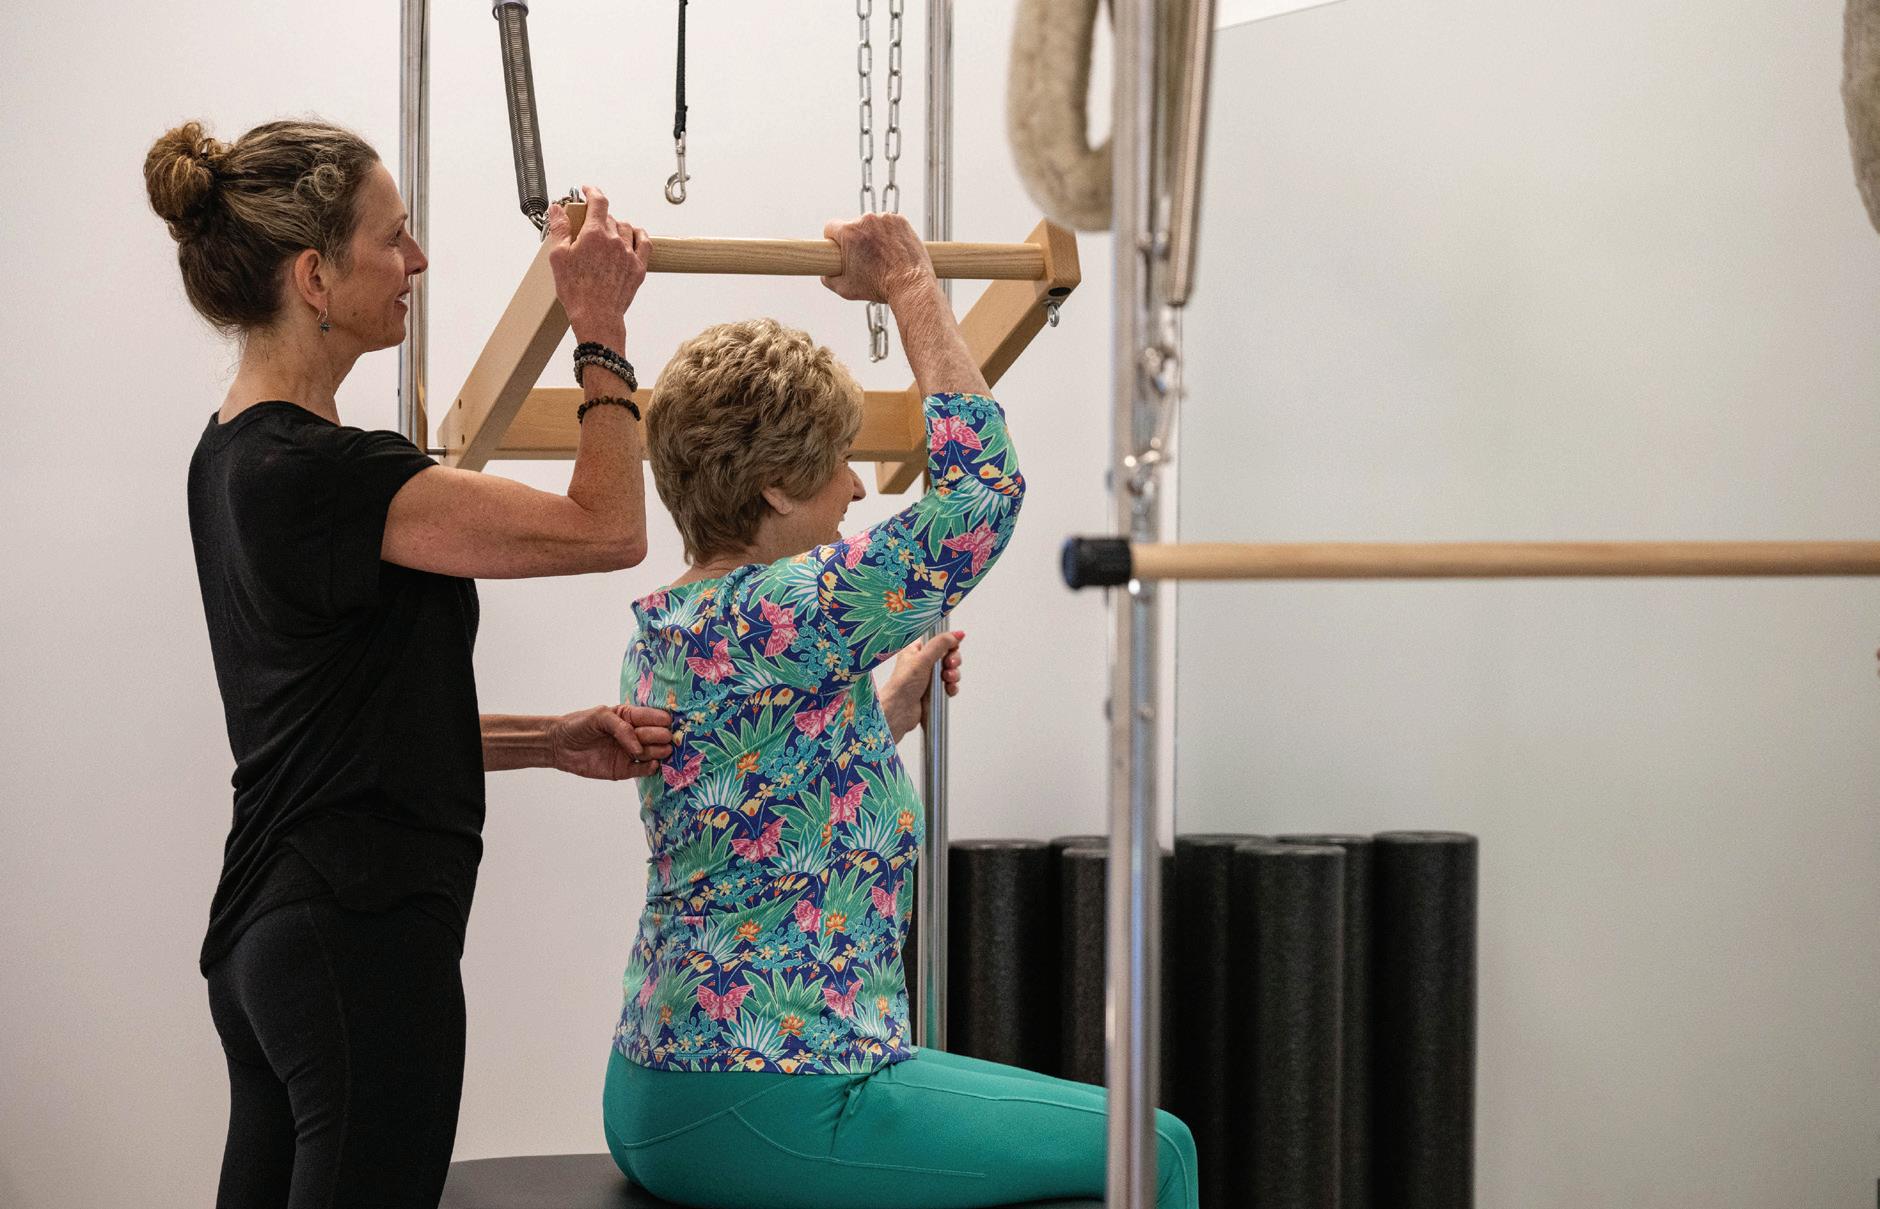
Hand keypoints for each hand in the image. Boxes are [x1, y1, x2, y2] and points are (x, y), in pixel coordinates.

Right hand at [546, 185, 649, 343]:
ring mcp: (630, 254)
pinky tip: (632, 236)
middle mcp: (615, 240)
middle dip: (597, 217)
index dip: (593, 191)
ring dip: (615, 226)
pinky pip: (644, 242)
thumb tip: (557, 209)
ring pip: (626, 228)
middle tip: (587, 226)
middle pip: (609, 217)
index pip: (599, 201)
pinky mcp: (639, 268)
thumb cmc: (576, 291)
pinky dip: (638, 235)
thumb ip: (559, 228)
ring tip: (605, 235)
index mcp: (595, 234)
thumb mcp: (558, 256)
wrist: (597, 317)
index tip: (587, 190)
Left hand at [546, 704, 674, 780]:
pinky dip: (650, 768)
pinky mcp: (623, 769)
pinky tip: (653, 764)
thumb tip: (637, 747)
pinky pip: (642, 770)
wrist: (559, 745)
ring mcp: (629, 753)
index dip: (661, 719)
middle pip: (655, 735)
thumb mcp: (600, 716)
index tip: (669, 722)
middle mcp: (633, 734)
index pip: (652, 717)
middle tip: (667, 738)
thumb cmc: (578, 725)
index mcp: (630, 717)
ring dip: (659, 751)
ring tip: (664, 750)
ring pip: (652, 752)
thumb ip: (621, 727)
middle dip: (662, 736)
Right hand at [819, 212, 935, 304]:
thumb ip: (828, 278)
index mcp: (849, 232)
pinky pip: (888, 225)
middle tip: (865, 258)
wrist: (910, 285)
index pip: (830, 227)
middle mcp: (866, 220)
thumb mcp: (845, 288)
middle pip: (853, 226)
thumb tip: (826, 273)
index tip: (838, 248)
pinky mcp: (901, 221)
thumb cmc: (879, 287)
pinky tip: (893, 250)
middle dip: (856, 239)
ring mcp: (885, 218)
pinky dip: (889, 234)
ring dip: (873, 236)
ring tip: (882, 257)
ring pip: (872, 225)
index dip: (832, 239)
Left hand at [879, 631, 964, 742]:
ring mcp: (929, 677)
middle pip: (948, 655)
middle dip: (952, 661)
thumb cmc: (902, 686)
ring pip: (950, 671)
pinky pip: (950, 685)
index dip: (948, 643)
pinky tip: (948, 689)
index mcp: (916, 650)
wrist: (899, 711)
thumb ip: (941, 644)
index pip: (938, 640)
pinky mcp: (934, 690)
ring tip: (946, 679)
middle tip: (949, 665)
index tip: (953, 647)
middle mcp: (923, 662)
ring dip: (953, 674)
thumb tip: (956, 634)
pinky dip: (952, 687)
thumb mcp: (922, 659)